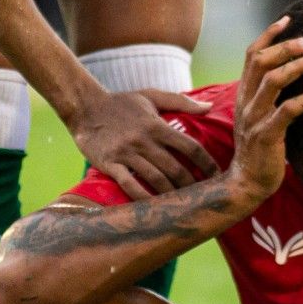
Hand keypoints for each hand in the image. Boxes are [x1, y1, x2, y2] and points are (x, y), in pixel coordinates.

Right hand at [70, 86, 218, 200]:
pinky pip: (129, 184)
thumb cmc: (122, 102)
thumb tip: (209, 108)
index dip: (206, 163)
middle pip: (175, 167)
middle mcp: (144, 140)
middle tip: (202, 197)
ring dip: (171, 194)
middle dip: (191, 185)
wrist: (86, 107)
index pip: (190, 146)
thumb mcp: (151, 95)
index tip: (217, 176)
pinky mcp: (110, 164)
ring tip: (183, 206)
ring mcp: (127, 153)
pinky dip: (143, 197)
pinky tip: (154, 208)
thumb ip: (181, 101)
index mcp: (157, 125)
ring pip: (155, 178)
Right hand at [226, 18, 302, 199]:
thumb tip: (293, 69)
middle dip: (286, 46)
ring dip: (298, 67)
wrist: (248, 183)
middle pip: (261, 61)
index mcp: (245, 92)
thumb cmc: (263, 148)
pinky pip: (287, 111)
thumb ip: (271, 94)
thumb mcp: (262, 114)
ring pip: (273, 81)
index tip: (289, 18)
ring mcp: (254, 117)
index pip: (252, 54)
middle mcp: (246, 100)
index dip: (269, 35)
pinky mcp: (266, 135)